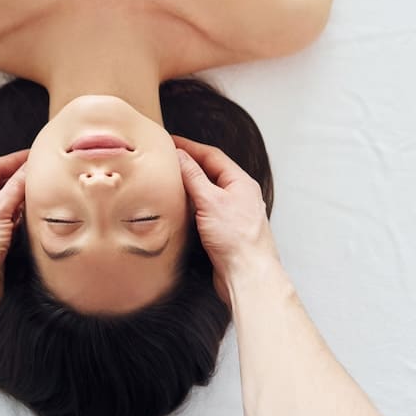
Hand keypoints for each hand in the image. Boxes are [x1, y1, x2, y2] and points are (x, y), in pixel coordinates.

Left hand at [0, 149, 28, 318]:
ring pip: (6, 206)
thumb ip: (15, 187)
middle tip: (41, 173)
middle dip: (19, 180)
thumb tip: (29, 168)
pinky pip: (11, 224)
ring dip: (23, 201)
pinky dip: (23, 219)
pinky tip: (35, 217)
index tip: (33, 155)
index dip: (13, 160)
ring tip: (42, 193)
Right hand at [172, 135, 279, 306]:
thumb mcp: (210, 201)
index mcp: (241, 182)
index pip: (212, 156)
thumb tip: (180, 156)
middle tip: (168, 158)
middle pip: (210, 172)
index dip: (190, 146)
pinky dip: (192, 205)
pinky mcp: (225, 231)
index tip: (171, 141)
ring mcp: (233, 213)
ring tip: (169, 180)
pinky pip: (206, 210)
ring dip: (189, 185)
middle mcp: (239, 195)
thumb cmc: (236, 239)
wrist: (247, 275)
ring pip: (208, 192)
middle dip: (189, 164)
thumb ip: (193, 176)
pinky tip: (180, 208)